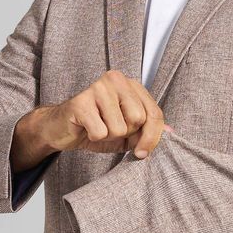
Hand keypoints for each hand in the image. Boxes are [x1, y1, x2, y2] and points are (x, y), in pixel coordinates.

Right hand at [43, 70, 170, 157]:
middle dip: (126, 134)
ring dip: (108, 136)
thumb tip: (171, 133)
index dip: (152, 137)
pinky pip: (100, 132)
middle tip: (110, 129)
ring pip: (119, 128)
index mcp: (131, 84)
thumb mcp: (127, 131)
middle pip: (138, 119)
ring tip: (97, 127)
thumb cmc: (96, 127)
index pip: (154, 113)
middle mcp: (115, 80)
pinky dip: (94, 137)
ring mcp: (97, 88)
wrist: (61, 129)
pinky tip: (86, 129)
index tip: (143, 152)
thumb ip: (148, 130)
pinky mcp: (80, 102)